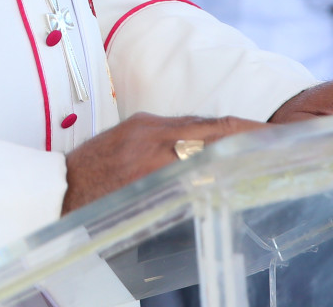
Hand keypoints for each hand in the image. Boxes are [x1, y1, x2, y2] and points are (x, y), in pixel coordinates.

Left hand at [63, 112, 264, 213]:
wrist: (57, 191)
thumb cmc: (98, 210)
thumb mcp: (148, 207)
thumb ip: (182, 190)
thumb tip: (214, 183)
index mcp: (159, 158)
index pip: (216, 139)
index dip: (249, 136)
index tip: (274, 139)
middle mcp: (154, 134)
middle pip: (213, 125)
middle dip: (247, 128)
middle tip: (275, 136)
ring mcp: (144, 124)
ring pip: (196, 122)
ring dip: (224, 131)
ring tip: (251, 140)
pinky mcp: (136, 122)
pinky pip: (176, 123)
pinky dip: (199, 131)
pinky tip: (211, 143)